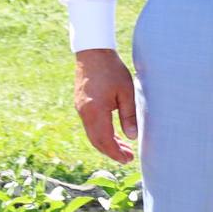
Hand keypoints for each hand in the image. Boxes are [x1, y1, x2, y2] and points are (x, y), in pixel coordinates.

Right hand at [73, 48, 138, 163]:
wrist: (92, 52)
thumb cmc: (112, 70)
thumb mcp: (126, 92)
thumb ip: (129, 115)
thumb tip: (132, 137)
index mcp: (96, 111)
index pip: (105, 140)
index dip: (116, 153)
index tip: (128, 159)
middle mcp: (85, 113)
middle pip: (96, 141)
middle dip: (111, 152)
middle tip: (128, 157)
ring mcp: (80, 109)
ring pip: (92, 134)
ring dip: (107, 143)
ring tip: (123, 147)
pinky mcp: (80, 104)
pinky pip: (90, 126)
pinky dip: (101, 134)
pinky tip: (113, 134)